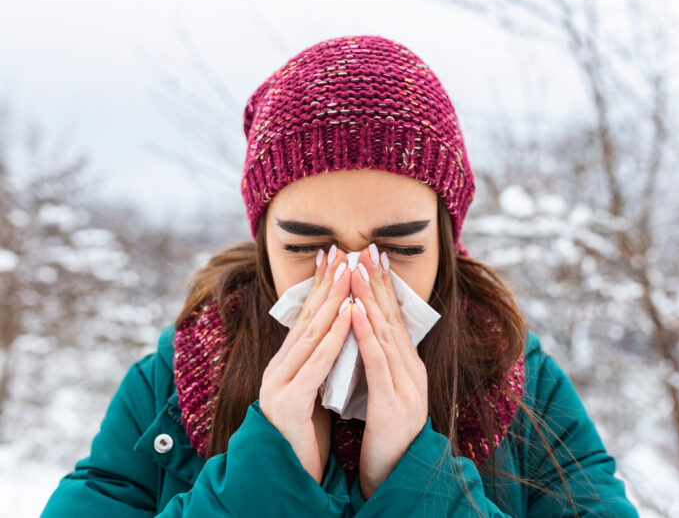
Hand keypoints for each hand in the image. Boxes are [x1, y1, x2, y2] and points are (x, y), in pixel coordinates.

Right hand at [259, 245, 352, 483]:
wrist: (289, 477)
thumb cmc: (307, 436)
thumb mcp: (314, 391)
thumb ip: (320, 364)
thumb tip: (338, 334)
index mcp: (285, 365)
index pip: (305, 319)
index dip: (320, 288)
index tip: (333, 258)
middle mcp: (278, 368)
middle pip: (306, 319)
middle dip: (326, 284)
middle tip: (341, 252)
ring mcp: (279, 384)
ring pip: (311, 334)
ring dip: (333, 300)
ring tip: (349, 272)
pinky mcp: (288, 402)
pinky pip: (317, 363)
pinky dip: (335, 336)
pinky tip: (350, 314)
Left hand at [349, 244, 428, 499]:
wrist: (397, 476)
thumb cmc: (386, 436)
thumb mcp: (384, 392)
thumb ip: (379, 364)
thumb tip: (365, 333)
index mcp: (407, 367)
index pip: (394, 319)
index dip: (383, 287)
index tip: (372, 258)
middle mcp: (411, 370)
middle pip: (393, 318)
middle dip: (379, 282)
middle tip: (368, 249)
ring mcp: (406, 385)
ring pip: (386, 333)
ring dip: (371, 299)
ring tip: (359, 270)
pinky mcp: (394, 403)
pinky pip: (378, 362)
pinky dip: (366, 334)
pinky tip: (356, 312)